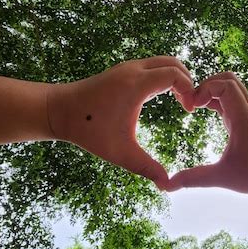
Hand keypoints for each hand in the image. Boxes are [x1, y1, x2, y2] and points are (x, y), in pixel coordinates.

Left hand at [47, 56, 194, 188]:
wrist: (58, 111)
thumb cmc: (88, 130)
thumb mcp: (120, 153)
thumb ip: (146, 168)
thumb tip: (167, 186)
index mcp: (136, 84)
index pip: (175, 75)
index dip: (190, 90)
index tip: (190, 111)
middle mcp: (133, 70)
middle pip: (173, 62)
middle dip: (187, 81)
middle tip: (190, 105)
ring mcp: (127, 67)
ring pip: (163, 62)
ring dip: (176, 78)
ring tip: (181, 102)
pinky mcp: (123, 71)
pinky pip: (152, 66)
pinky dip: (164, 76)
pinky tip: (164, 98)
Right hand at [166, 72, 247, 193]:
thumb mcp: (222, 178)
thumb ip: (194, 179)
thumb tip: (168, 185)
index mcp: (243, 120)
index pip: (226, 86)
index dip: (205, 89)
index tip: (192, 107)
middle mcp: (247, 111)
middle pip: (228, 78)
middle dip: (206, 84)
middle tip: (192, 103)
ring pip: (231, 85)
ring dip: (211, 90)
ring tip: (195, 106)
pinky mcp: (246, 117)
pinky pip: (231, 97)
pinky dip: (215, 98)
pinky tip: (203, 110)